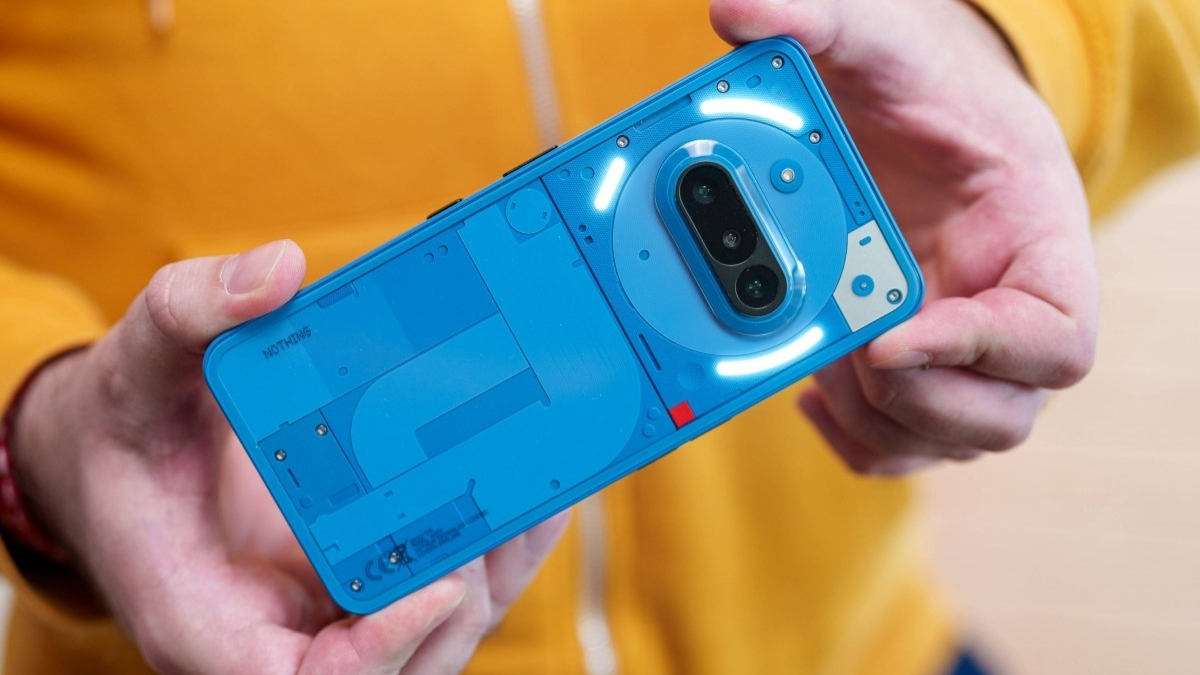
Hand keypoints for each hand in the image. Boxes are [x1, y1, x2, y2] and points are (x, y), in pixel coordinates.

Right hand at [12, 240, 569, 673]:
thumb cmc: (124, 430)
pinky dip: (497, 550)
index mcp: (205, 615)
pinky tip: (537, 491)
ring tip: (533, 487)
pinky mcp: (364, 583)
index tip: (436, 584)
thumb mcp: (136, 364)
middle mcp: (278, 632)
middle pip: (395, 662)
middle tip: (498, 506)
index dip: (376, 652)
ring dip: (491, 572)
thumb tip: (277, 270)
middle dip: (457, 596)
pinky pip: (448, 588)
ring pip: (436, 632)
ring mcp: (329, 614)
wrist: (123, 455)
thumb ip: (189, 313)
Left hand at [711, 0, 1098, 473]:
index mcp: (1038, 241)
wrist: (922, 115)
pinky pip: (906, 441)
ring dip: (879, 421)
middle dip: (915, 398)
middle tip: (845, 351)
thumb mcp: (885, 42)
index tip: (886, 337)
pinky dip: (859, 439)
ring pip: (948, 439)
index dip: (981, 352)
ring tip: (820, 365)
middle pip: (1003, 413)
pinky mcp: (920, 367)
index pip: (1054, 338)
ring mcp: (967, 349)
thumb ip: (825, 22)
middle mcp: (1012, 310)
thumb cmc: (928, 85)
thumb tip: (737, 12)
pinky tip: (810, 393)